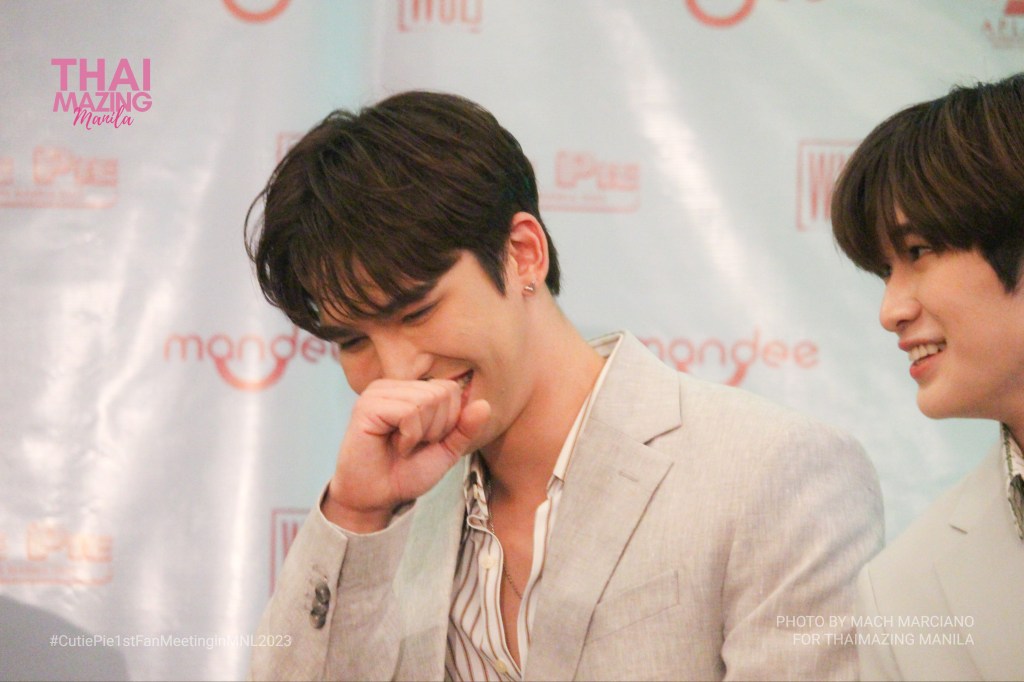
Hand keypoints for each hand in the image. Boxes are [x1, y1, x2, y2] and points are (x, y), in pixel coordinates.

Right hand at [322, 378, 490, 532]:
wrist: (378, 497)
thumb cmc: (406, 472)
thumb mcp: (446, 450)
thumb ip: (465, 428)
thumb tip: (485, 405)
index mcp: (410, 390)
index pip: (450, 389)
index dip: (448, 422)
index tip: (426, 441)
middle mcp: (393, 385)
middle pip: (441, 394)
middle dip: (436, 428)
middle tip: (413, 445)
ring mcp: (378, 392)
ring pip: (426, 400)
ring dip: (421, 433)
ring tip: (403, 445)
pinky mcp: (367, 405)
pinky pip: (409, 412)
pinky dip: (409, 436)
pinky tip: (395, 445)